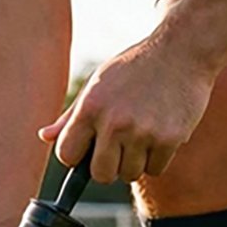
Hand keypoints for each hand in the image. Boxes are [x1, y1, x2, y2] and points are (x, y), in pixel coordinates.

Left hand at [39, 29, 218, 183]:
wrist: (182, 51)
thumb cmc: (135, 68)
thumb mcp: (98, 83)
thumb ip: (72, 115)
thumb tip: (45, 137)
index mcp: (90, 107)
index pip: (67, 155)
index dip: (76, 156)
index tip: (88, 149)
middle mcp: (114, 122)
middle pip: (100, 175)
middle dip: (108, 166)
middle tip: (119, 147)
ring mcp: (142, 132)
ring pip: (129, 175)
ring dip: (135, 162)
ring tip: (142, 134)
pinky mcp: (169, 139)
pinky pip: (155, 170)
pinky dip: (157, 159)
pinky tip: (159, 133)